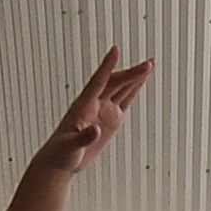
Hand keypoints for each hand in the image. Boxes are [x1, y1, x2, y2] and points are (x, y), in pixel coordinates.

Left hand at [30, 52, 152, 177]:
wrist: (61, 160)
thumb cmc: (61, 153)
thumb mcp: (70, 147)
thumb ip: (83, 137)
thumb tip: (96, 130)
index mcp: (83, 106)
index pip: (98, 81)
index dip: (107, 66)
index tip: (115, 50)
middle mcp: (94, 103)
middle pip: (115, 83)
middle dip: (132, 73)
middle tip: (148, 64)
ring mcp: (103, 110)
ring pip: (122, 88)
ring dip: (135, 77)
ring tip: (149, 65)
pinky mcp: (110, 119)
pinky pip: (124, 100)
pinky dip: (133, 90)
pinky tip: (141, 81)